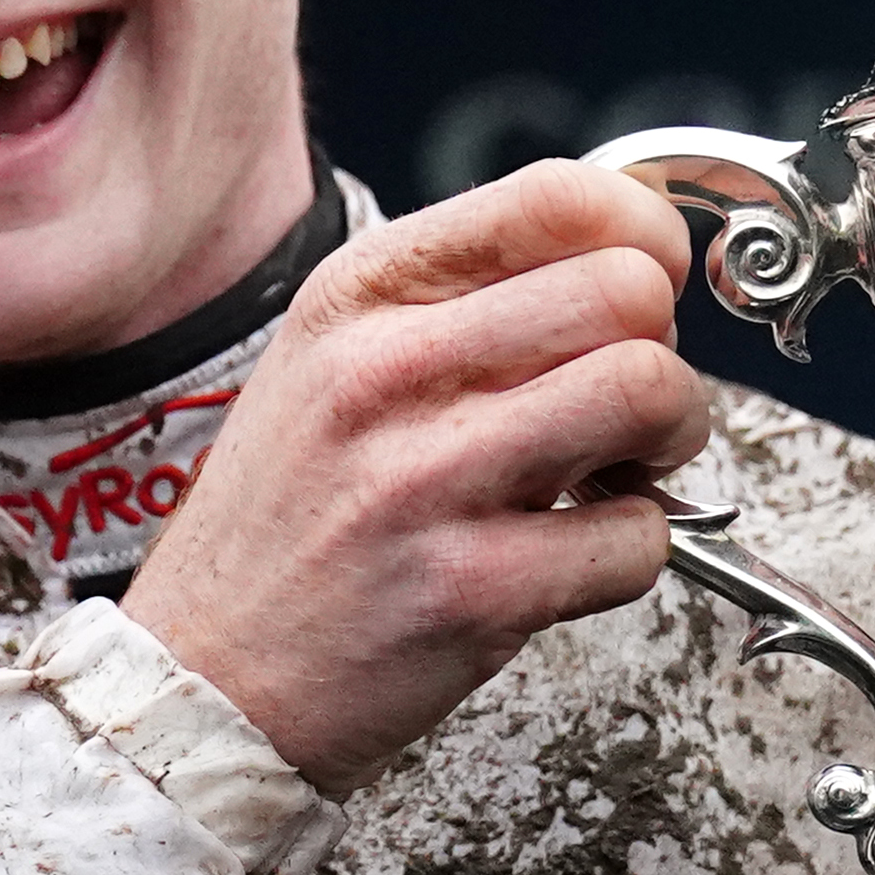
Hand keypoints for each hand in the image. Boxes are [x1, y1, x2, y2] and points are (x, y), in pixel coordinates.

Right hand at [127, 159, 710, 793]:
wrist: (206, 678)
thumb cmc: (287, 523)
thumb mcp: (329, 362)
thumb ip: (456, 301)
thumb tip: (621, 266)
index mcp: (357, 295)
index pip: (553, 196)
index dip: (640, 236)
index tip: (642, 286)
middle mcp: (387, 370)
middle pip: (625, 291)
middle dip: (660, 348)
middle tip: (627, 402)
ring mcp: (429, 479)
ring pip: (649, 391)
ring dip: (668, 438)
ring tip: (618, 470)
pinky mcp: (474, 589)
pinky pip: (639, 538)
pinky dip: (631, 551)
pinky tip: (569, 556)